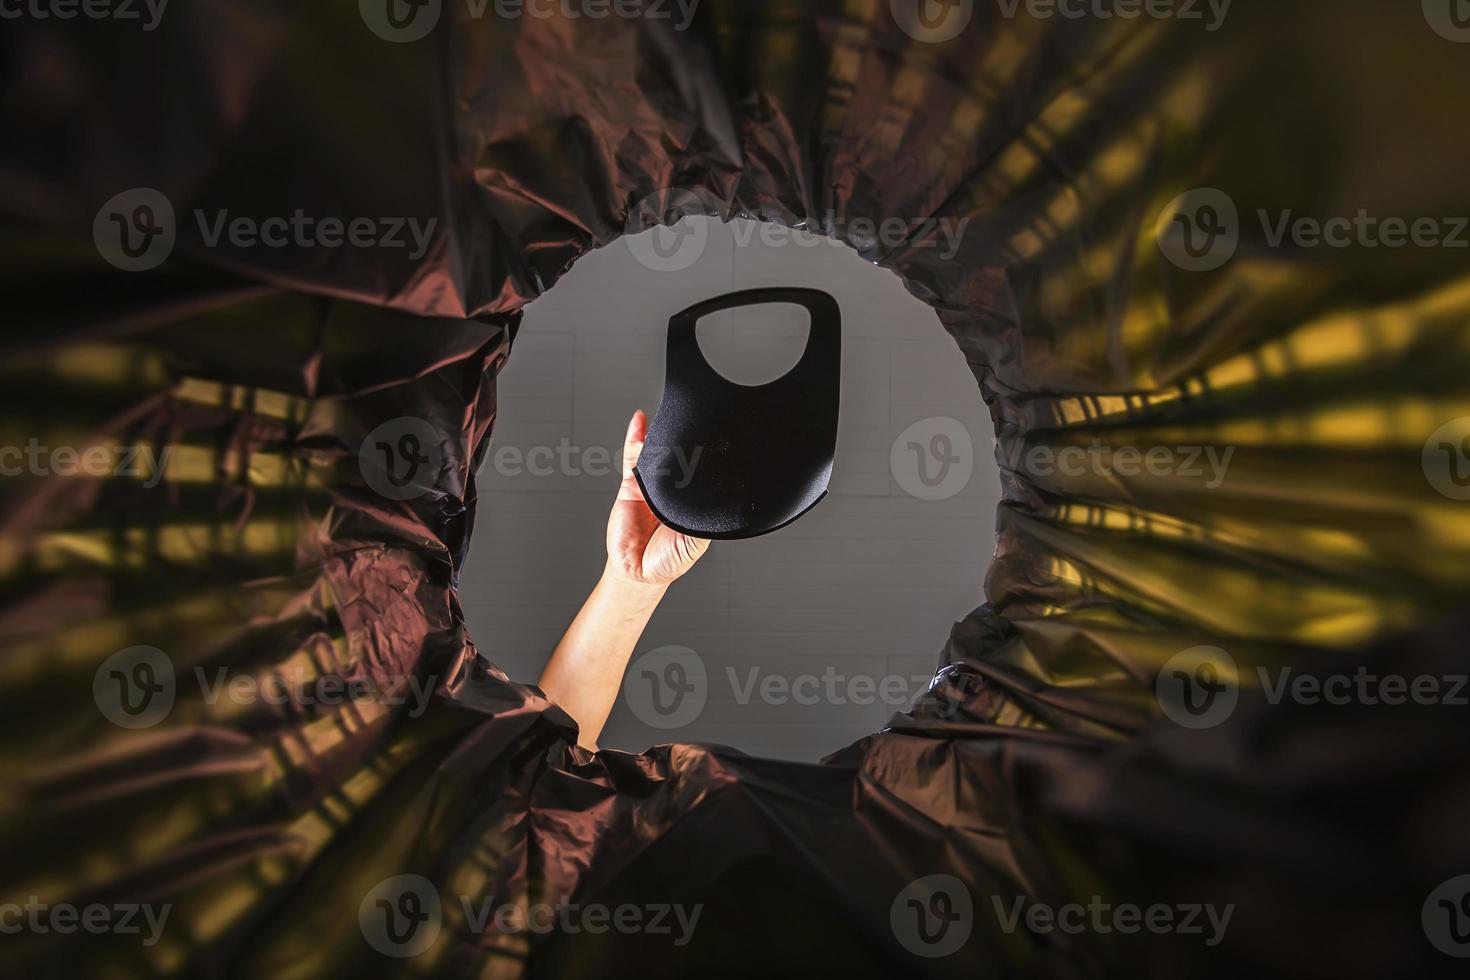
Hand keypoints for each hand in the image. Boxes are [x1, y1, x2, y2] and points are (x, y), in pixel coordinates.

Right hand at [606, 410, 709, 587]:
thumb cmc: (669, 559)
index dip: (710, 457)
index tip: (720, 440)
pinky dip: (636, 436)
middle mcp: (674, 489)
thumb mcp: (696, 540)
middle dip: (689, 440)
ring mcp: (652, 485)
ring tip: (673, 413)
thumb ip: (707, 518)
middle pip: (681, 457)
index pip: (703, 472)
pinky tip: (641, 419)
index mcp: (694, 500)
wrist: (637, 571)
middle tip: (699, 419)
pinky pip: (633, 456)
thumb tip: (723, 499)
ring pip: (658, 453)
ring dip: (664, 433)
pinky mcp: (631, 485)